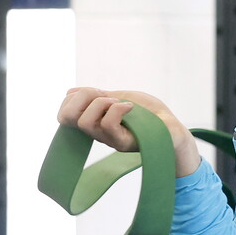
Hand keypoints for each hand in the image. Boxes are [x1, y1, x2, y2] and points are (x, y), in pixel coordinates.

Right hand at [58, 87, 200, 176]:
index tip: (98, 91)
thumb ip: (97, 96)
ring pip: (85, 122)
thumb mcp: (119, 96)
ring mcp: (109, 139)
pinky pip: (107, 125)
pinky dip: (117, 109)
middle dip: (83, 97)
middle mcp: (97, 133)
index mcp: (93, 121)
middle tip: (106, 95)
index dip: (74, 97)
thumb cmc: (148, 112)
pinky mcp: (123, 143)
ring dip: (102, 104)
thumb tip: (71, 93)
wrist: (172, 126)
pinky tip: (131, 108)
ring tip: (121, 103)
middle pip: (66, 118)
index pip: (64, 114)